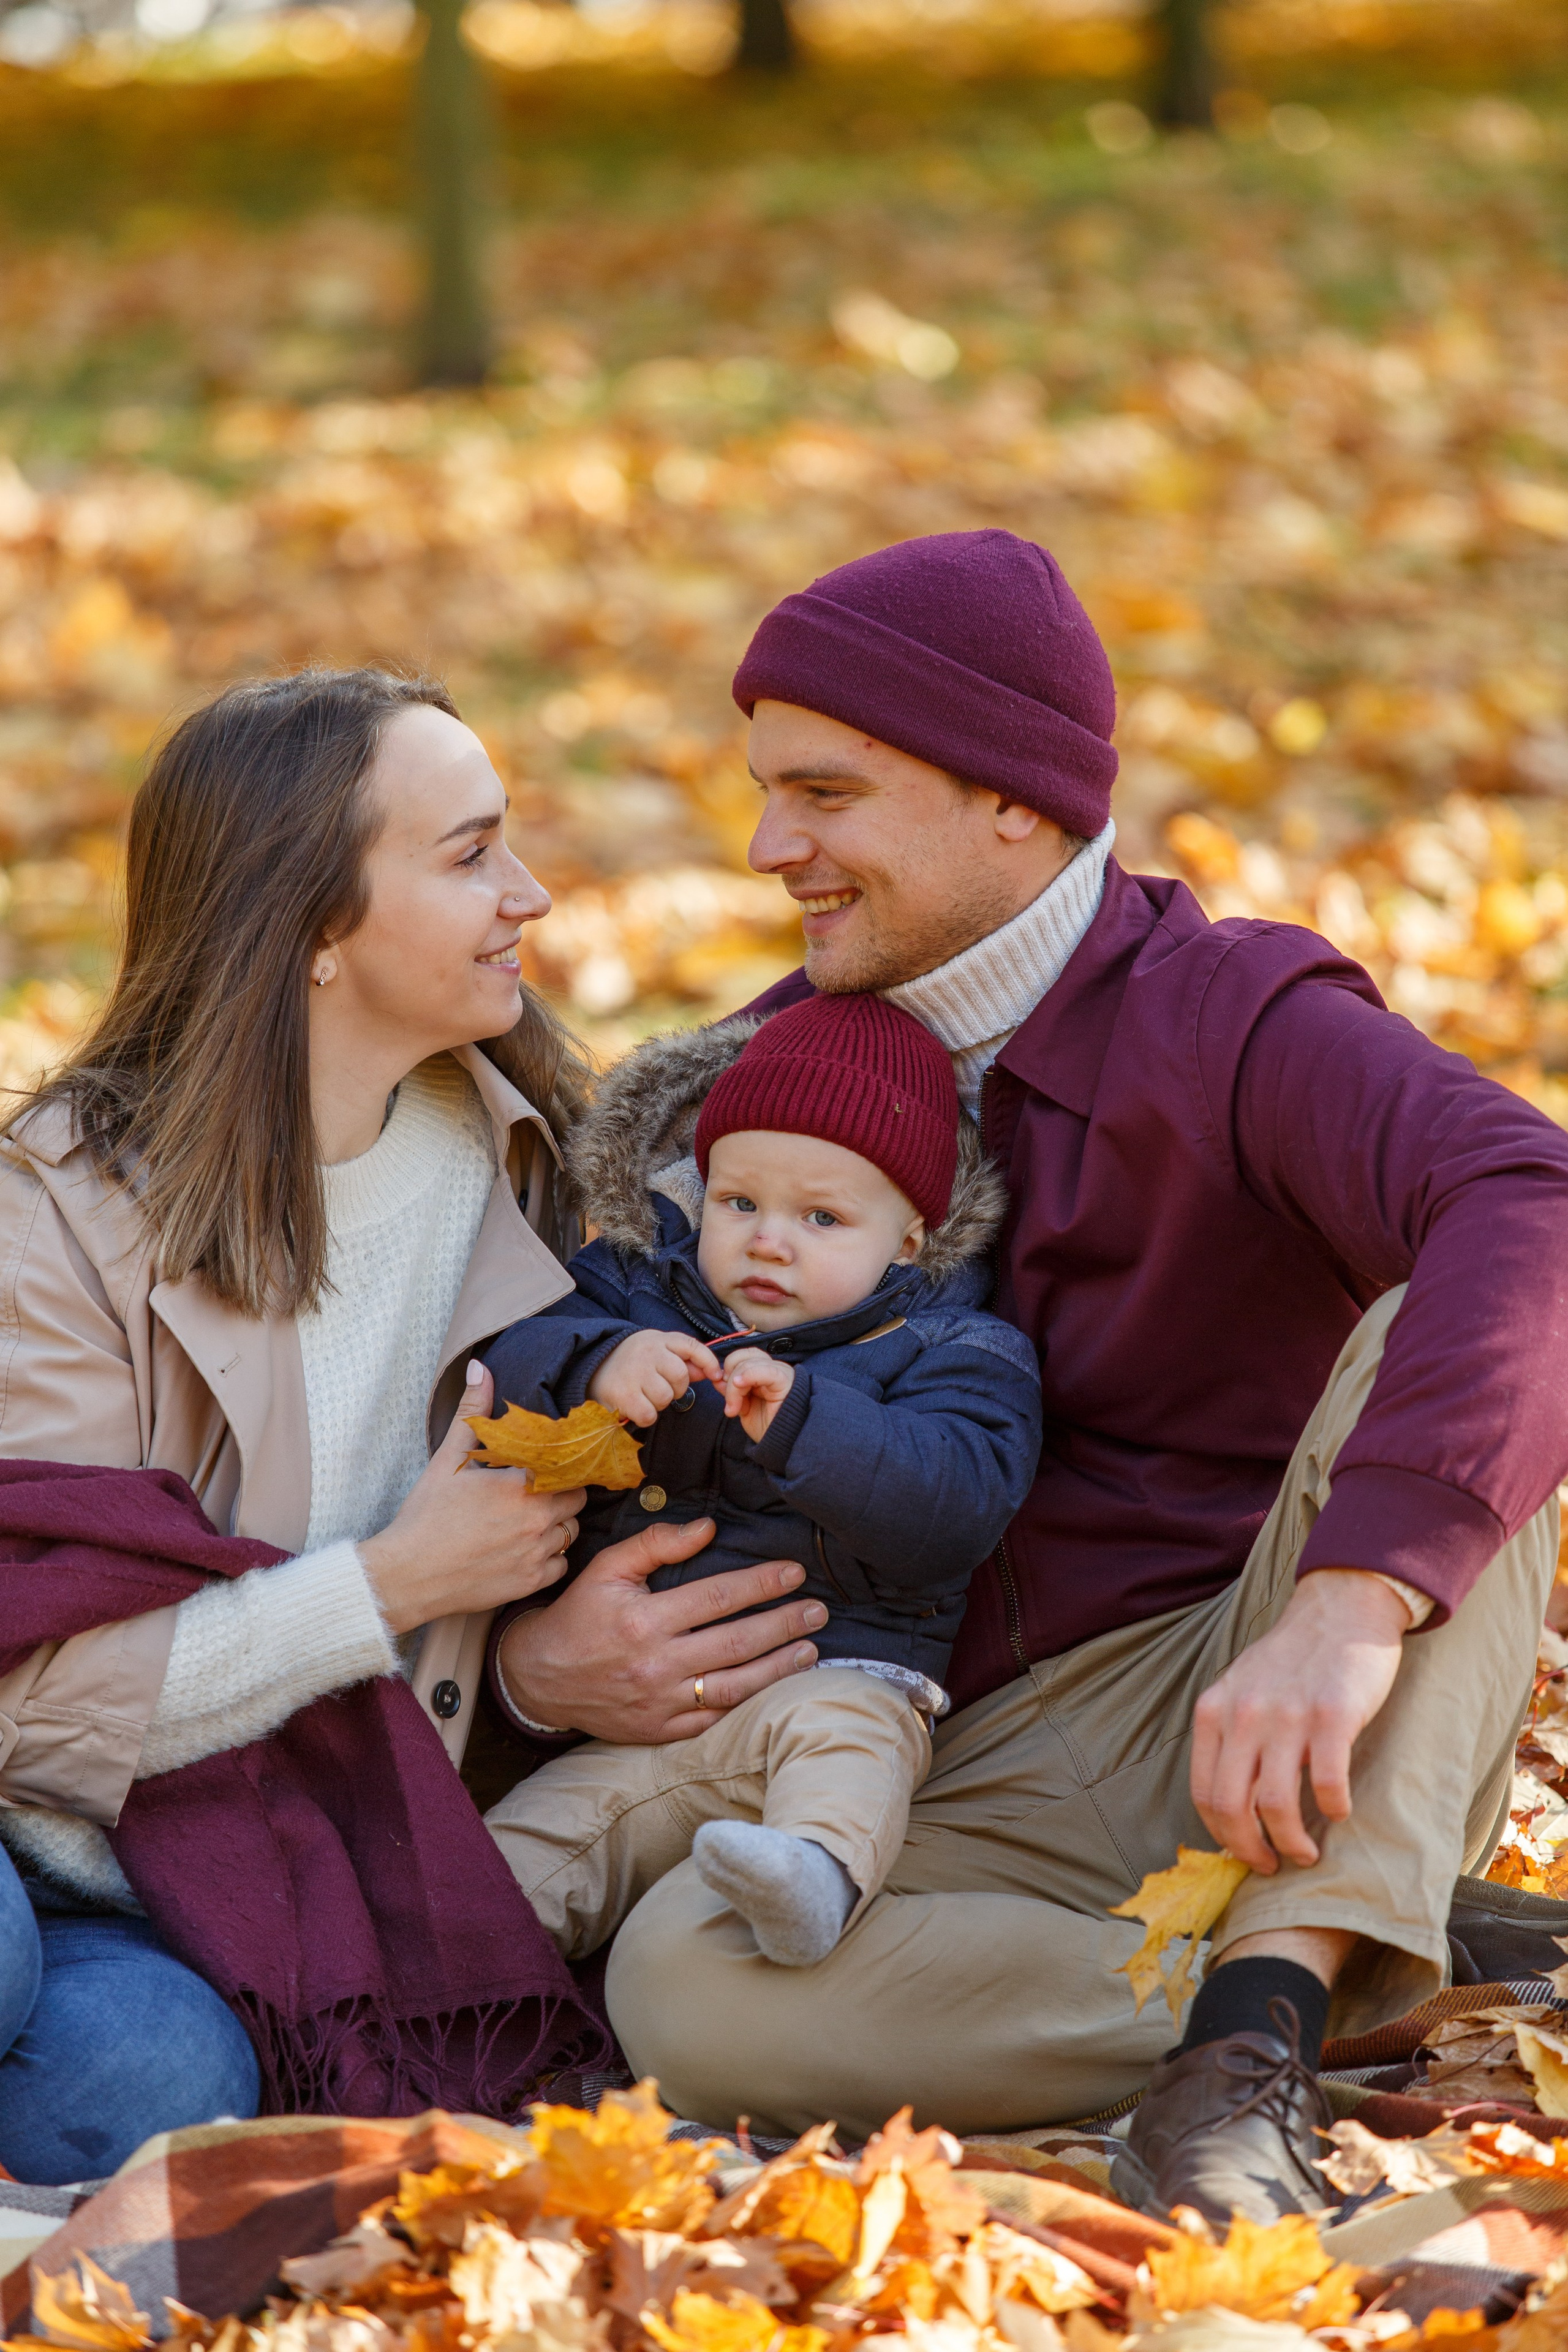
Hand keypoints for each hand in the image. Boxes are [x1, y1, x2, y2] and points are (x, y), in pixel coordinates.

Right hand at [359, 1363, 582, 1634]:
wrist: (406, 1575)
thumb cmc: (426, 1516)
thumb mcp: (447, 1460)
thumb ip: (471, 1413)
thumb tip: (480, 1368)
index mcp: (521, 1485)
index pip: (570, 1469)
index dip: (562, 1468)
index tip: (548, 1469)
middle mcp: (537, 1520)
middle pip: (577, 1501)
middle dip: (561, 1495)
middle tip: (537, 1493)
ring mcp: (535, 1554)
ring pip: (571, 1533)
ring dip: (557, 1525)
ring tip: (529, 1521)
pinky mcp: (530, 1583)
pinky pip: (560, 1565)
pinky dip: (549, 1558)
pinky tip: (525, 1550)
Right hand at [495, 1515, 828, 1741]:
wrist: (540, 1678)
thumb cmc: (579, 1614)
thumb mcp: (607, 1568)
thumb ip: (656, 1544)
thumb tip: (707, 1529)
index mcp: (645, 1618)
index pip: (718, 1596)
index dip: (762, 1584)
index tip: (794, 1573)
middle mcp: (656, 1662)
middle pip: (737, 1642)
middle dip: (784, 1625)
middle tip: (817, 1612)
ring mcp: (660, 1701)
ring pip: (734, 1686)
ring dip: (778, 1668)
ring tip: (810, 1651)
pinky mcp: (660, 1730)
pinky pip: (713, 1718)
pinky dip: (746, 1704)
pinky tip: (772, 1687)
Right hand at [589, 1330, 721, 1426]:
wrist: (592, 1363)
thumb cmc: (632, 1358)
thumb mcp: (657, 1350)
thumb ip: (684, 1360)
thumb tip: (711, 1373)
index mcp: (658, 1339)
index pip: (692, 1346)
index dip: (708, 1362)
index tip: (716, 1376)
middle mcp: (648, 1353)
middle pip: (681, 1377)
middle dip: (677, 1388)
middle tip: (660, 1386)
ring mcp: (635, 1373)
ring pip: (666, 1397)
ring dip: (660, 1403)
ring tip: (646, 1394)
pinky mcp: (624, 1394)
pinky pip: (649, 1414)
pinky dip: (647, 1415)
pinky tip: (637, 1406)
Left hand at [719, 1345, 794, 1441]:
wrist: (782, 1443)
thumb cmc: (766, 1426)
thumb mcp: (742, 1406)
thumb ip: (732, 1391)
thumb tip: (718, 1379)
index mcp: (763, 1372)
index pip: (742, 1356)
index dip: (728, 1368)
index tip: (720, 1387)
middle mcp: (772, 1368)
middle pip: (744, 1358)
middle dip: (729, 1378)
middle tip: (729, 1403)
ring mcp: (780, 1372)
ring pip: (749, 1364)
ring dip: (735, 1388)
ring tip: (734, 1409)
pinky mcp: (785, 1381)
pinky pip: (766, 1371)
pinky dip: (749, 1375)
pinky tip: (739, 1384)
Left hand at [1190, 1568, 1411, 1873]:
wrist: (1338, 1609)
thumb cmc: (1290, 1659)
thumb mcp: (1240, 1689)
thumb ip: (1229, 1736)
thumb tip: (1228, 1805)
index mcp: (1214, 1711)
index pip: (1204, 1792)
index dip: (1222, 1835)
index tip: (1243, 1851)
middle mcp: (1244, 1715)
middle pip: (1232, 1806)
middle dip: (1251, 1849)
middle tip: (1271, 1865)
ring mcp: (1287, 1715)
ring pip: (1277, 1804)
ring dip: (1292, 1842)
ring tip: (1306, 1852)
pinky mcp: (1332, 1715)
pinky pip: (1328, 1784)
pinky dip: (1333, 1809)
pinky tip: (1338, 1812)